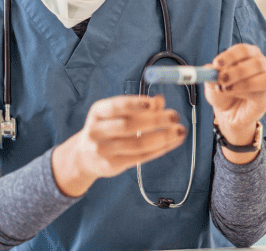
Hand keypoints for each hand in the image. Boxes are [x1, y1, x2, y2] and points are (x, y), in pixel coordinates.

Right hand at [51, 94, 185, 196]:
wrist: (85, 156)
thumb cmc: (107, 129)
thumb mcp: (117, 114)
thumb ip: (139, 106)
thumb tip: (160, 100)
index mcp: (97, 112)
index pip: (117, 106)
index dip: (136, 103)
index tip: (155, 102)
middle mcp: (97, 131)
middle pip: (129, 126)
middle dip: (155, 120)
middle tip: (175, 115)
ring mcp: (103, 150)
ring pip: (138, 144)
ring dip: (163, 137)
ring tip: (180, 130)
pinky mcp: (113, 165)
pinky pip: (141, 157)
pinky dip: (160, 149)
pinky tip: (173, 142)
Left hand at [204, 43, 265, 162]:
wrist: (229, 113)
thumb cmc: (223, 93)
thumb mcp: (212, 83)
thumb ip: (211, 76)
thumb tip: (209, 69)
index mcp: (248, 54)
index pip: (243, 50)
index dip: (230, 56)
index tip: (216, 64)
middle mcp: (262, 63)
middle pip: (255, 61)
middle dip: (236, 71)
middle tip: (221, 79)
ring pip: (264, 75)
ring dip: (243, 83)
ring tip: (227, 89)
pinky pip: (264, 89)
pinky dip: (248, 92)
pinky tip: (237, 95)